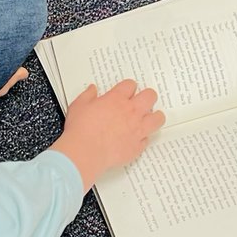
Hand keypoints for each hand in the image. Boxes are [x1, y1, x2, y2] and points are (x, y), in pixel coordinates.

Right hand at [50, 80, 164, 191]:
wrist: (86, 151)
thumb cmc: (82, 129)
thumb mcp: (79, 105)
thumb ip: (88, 95)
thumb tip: (92, 90)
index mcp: (116, 99)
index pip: (130, 85)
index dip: (130, 86)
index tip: (128, 90)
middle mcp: (130, 112)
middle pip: (150, 96)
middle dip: (147, 96)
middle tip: (143, 100)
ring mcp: (136, 129)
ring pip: (157, 118)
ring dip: (155, 116)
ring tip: (151, 117)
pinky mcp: (137, 146)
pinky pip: (147, 140)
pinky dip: (144, 138)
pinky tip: (139, 138)